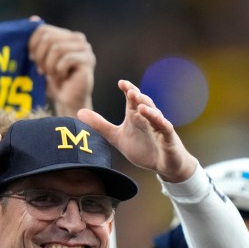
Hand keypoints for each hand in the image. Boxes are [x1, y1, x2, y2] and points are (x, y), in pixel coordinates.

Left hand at [28, 18, 94, 116]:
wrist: (67, 101)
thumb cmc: (52, 81)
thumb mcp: (40, 60)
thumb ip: (37, 41)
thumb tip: (33, 18)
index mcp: (66, 35)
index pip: (43, 30)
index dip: (32, 45)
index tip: (32, 60)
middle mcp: (78, 38)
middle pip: (48, 38)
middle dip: (40, 57)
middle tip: (41, 71)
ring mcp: (85, 48)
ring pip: (57, 49)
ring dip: (49, 66)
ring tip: (51, 75)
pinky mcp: (88, 60)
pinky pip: (66, 59)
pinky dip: (59, 71)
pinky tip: (62, 78)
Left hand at [78, 79, 195, 183]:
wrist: (162, 165)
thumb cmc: (143, 148)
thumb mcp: (117, 137)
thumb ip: (100, 125)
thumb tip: (79, 112)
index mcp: (136, 116)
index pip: (132, 99)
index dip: (128, 89)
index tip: (120, 83)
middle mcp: (149, 118)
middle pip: (145, 103)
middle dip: (138, 97)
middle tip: (130, 91)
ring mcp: (160, 127)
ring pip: (156, 115)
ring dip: (149, 110)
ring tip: (140, 105)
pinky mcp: (169, 138)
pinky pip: (166, 129)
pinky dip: (163, 124)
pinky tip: (159, 121)